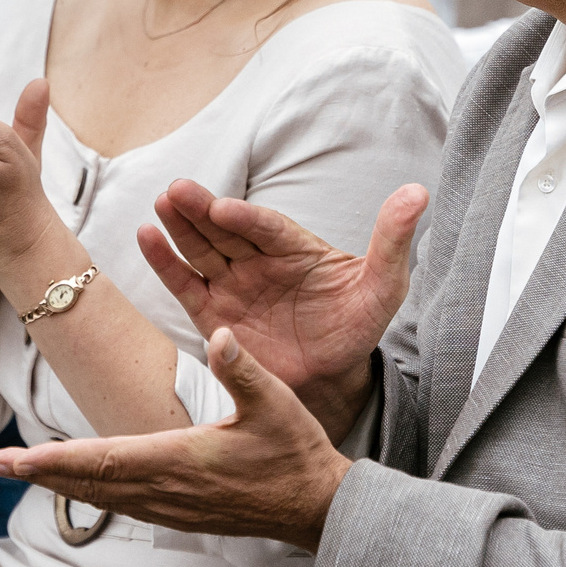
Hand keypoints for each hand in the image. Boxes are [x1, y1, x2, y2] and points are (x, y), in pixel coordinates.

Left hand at [0, 329, 354, 551]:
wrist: (318, 508)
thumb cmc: (296, 454)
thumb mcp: (276, 404)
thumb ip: (244, 369)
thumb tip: (219, 334)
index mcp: (180, 460)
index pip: (104, 460)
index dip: (55, 461)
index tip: (15, 461)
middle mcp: (166, 490)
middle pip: (89, 481)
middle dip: (39, 473)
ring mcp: (172, 507)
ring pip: (103, 495)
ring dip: (61, 482)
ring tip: (22, 471)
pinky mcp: (180, 514)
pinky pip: (123, 503)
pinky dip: (92, 491)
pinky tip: (80, 483)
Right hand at [138, 180, 422, 439]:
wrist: (333, 376)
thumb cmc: (356, 324)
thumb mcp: (383, 285)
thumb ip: (392, 241)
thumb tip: (418, 191)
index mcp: (296, 248)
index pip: (267, 227)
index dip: (246, 217)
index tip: (225, 208)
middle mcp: (259, 260)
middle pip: (226, 230)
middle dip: (201, 211)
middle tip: (177, 190)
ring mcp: (234, 284)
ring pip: (201, 250)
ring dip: (180, 227)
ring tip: (161, 204)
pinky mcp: (213, 314)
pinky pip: (185, 285)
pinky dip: (165, 262)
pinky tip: (147, 237)